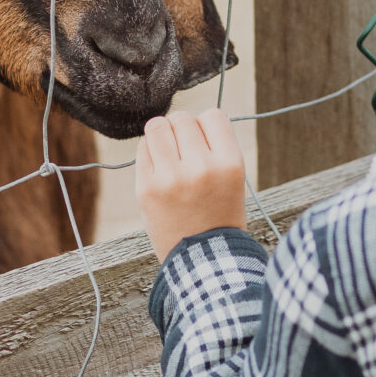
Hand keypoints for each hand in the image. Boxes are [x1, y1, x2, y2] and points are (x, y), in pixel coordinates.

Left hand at [135, 107, 248, 260]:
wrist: (203, 261)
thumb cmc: (219, 215)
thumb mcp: (232, 180)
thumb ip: (213, 147)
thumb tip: (182, 119)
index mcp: (230, 164)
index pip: (213, 116)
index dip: (206, 126)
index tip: (204, 144)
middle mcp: (202, 167)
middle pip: (183, 119)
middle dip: (182, 131)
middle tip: (184, 153)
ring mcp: (172, 178)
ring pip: (158, 126)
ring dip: (162, 135)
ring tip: (169, 155)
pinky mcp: (147, 188)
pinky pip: (142, 149)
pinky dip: (149, 152)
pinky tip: (159, 170)